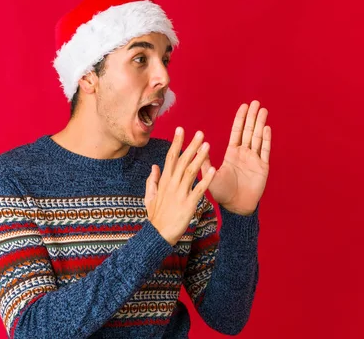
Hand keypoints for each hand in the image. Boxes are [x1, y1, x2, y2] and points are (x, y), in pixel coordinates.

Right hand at [144, 127, 215, 245]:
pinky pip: (199, 189)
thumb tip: (154, 166)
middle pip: (182, 160)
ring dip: (199, 158)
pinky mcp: (189, 204)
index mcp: (164, 181)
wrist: (158, 234)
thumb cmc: (155, 216)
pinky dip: (206, 179)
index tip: (181, 129)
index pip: (170, 157)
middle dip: (190, 145)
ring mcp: (180, 194)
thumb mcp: (149, 196)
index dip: (176, 143)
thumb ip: (152, 180)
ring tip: (207, 145)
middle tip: (199, 132)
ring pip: (190, 171)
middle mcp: (172, 184)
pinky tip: (213, 170)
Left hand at [201, 100, 270, 215]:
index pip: (237, 132)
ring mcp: (255, 159)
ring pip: (259, 138)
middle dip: (252, 117)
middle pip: (249, 131)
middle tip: (256, 102)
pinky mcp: (263, 167)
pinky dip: (266, 139)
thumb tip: (199, 145)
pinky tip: (267, 128)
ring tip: (263, 110)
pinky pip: (265, 151)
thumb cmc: (221, 193)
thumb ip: (205, 161)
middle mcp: (244, 154)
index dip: (240, 119)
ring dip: (260, 124)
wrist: (235, 207)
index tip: (244, 106)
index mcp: (232, 153)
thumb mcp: (209, 175)